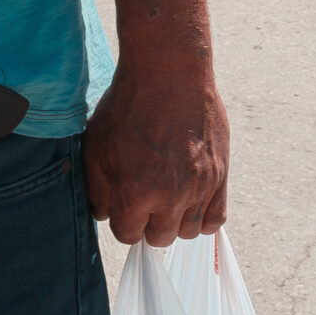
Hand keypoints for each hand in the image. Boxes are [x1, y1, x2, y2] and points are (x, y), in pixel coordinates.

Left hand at [82, 63, 228, 246]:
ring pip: (187, 232)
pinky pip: (216, 220)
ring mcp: (199, 188)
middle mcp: (170, 198)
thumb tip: (104, 215)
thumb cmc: (126, 108)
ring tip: (166, 196)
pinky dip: (202, 216)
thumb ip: (97, 189)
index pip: (127, 235)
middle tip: (144, 199)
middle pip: (158, 239)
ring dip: (174, 220)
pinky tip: (189, 200)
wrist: (168, 75)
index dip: (122, 220)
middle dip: (147, 223)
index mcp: (134, 194)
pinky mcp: (220, 176)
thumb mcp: (95, 148)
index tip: (123, 204)